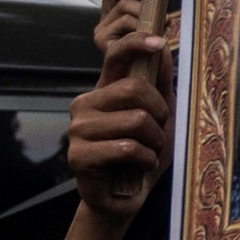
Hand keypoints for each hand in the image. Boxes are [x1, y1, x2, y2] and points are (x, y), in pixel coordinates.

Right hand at [67, 18, 174, 228]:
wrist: (127, 197)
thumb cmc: (144, 152)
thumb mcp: (162, 114)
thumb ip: (160, 82)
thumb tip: (161, 48)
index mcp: (104, 89)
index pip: (114, 55)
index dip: (136, 44)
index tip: (159, 42)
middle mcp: (85, 104)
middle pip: (134, 88)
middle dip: (159, 113)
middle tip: (157, 132)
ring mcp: (77, 129)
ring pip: (136, 120)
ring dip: (155, 141)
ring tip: (148, 152)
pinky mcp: (77, 155)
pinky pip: (127, 148)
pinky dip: (145, 159)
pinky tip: (139, 167)